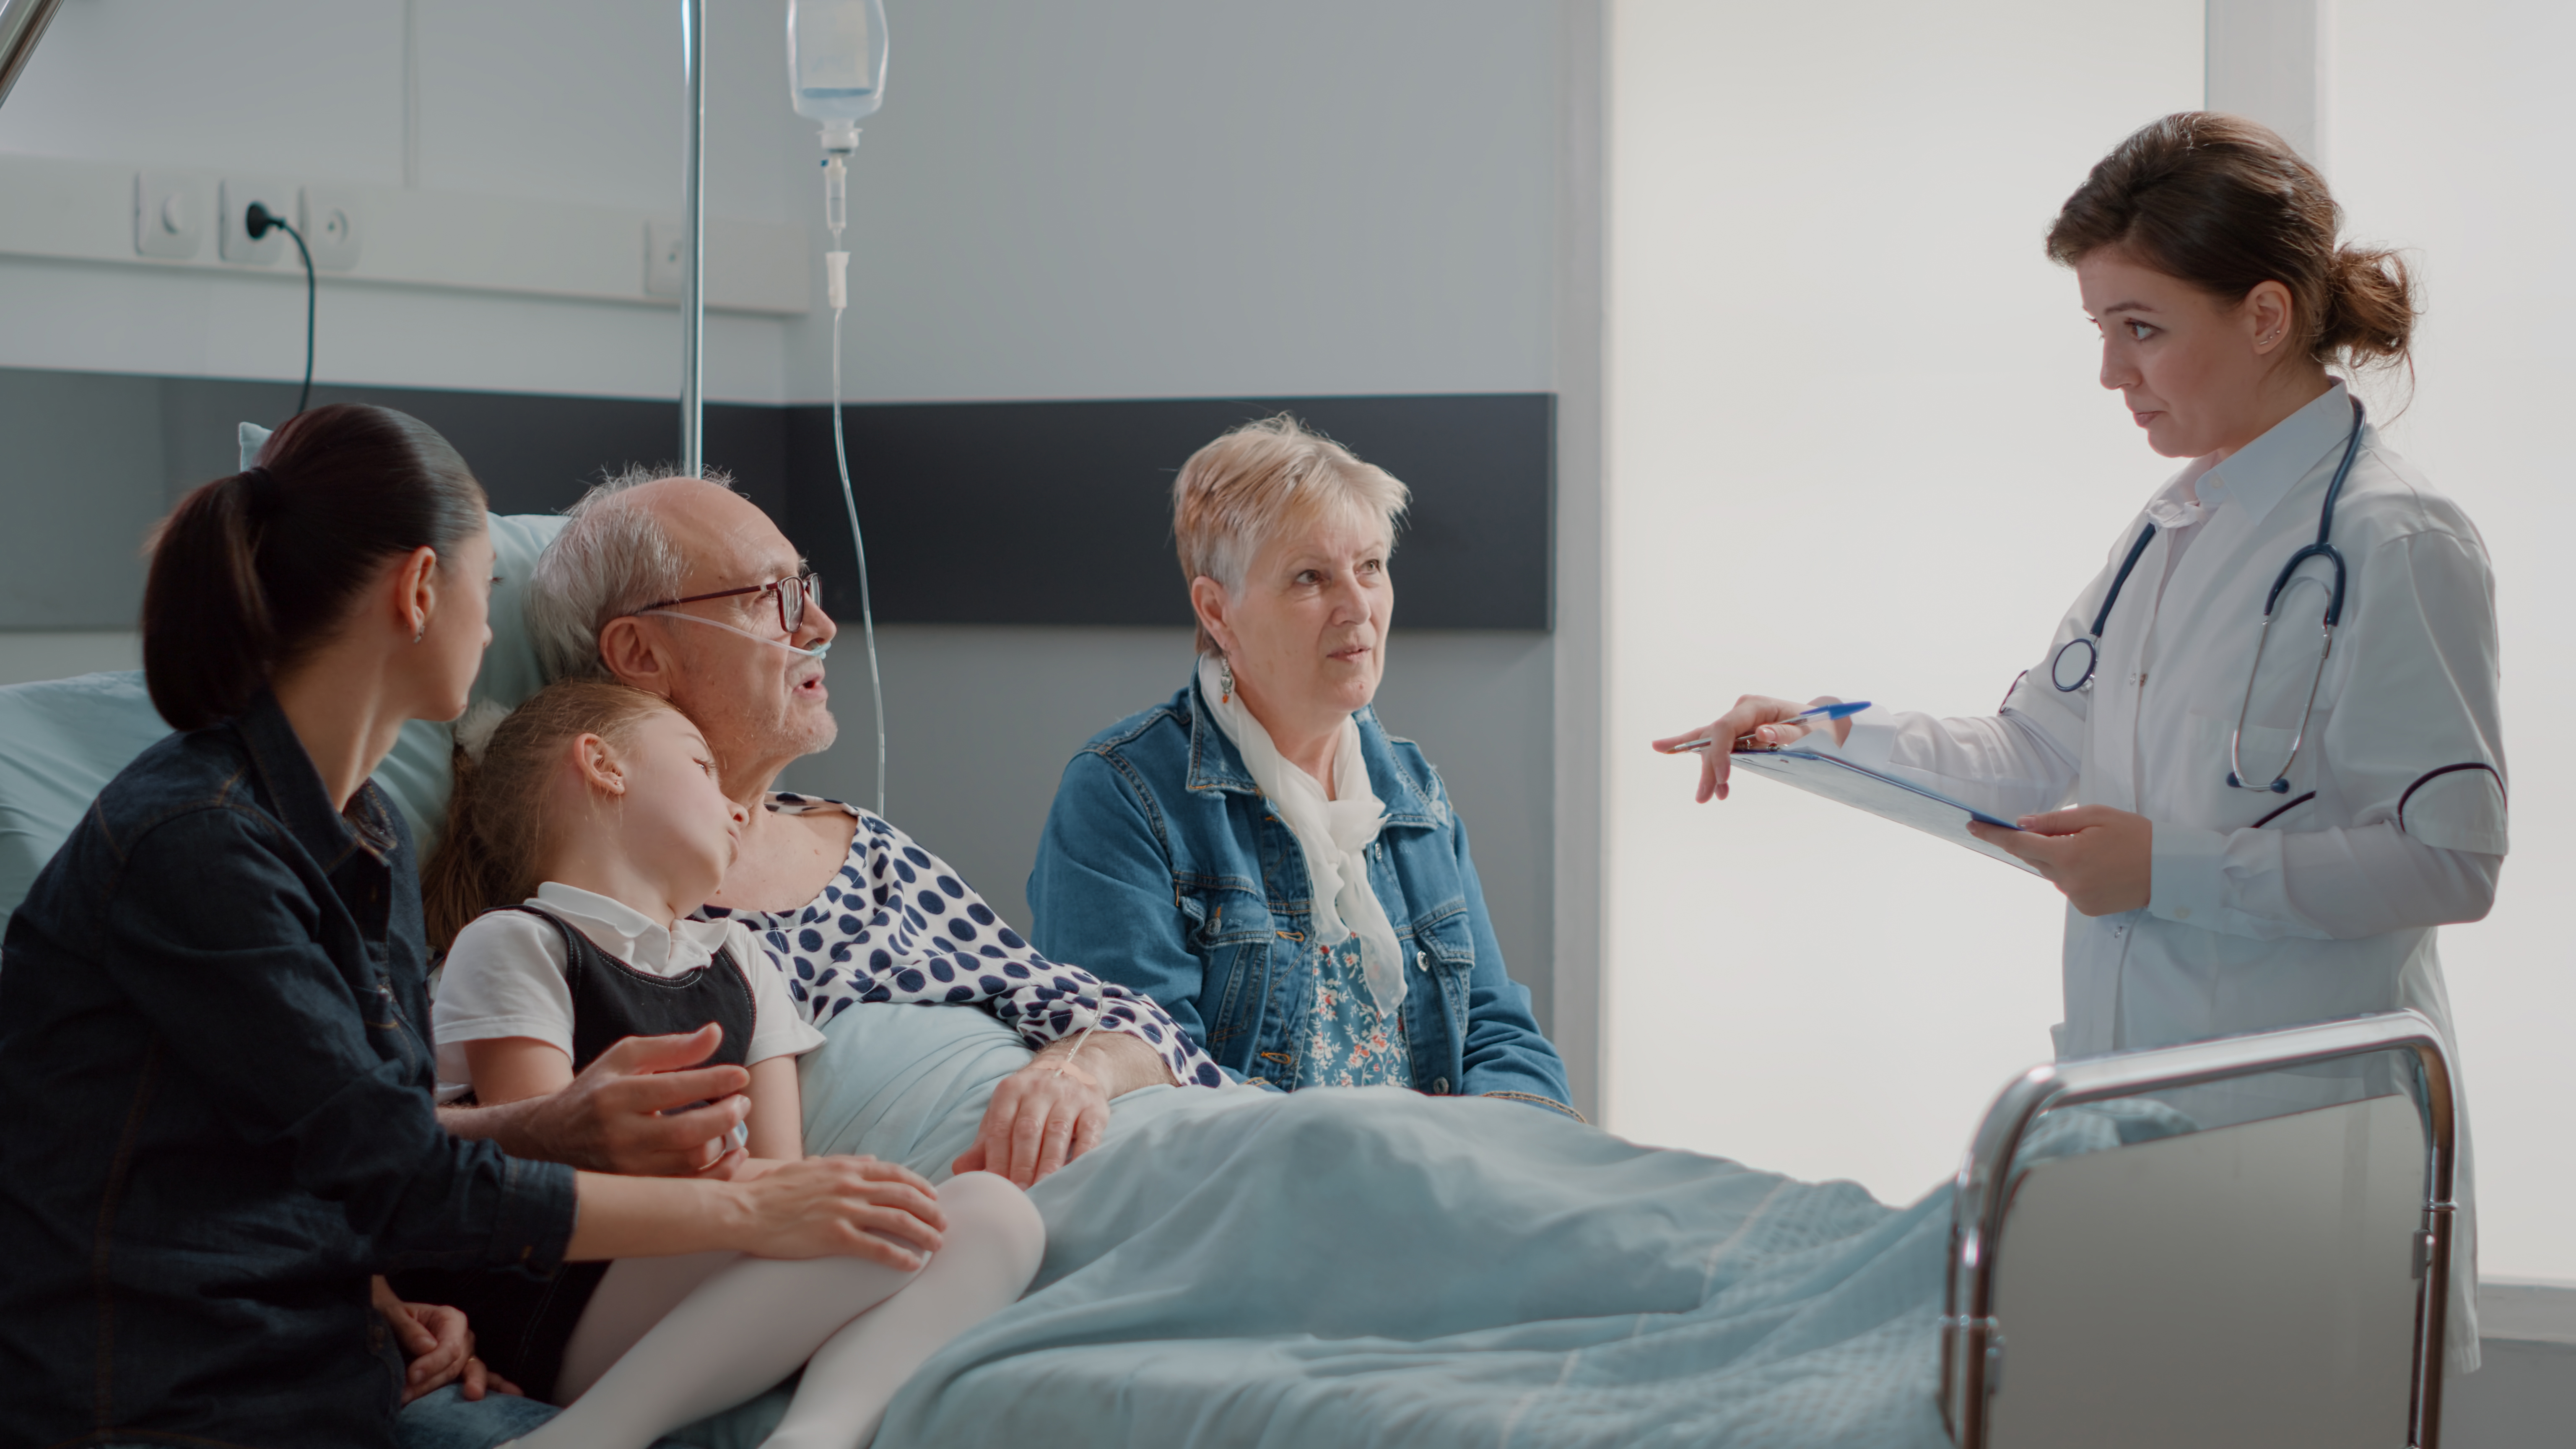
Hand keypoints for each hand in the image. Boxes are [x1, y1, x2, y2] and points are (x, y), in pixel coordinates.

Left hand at [371, 1277, 522, 1404]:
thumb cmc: (393, 1317)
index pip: (449, 1346)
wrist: (392, 1324)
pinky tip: (514, 1394)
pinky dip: (497, 1385)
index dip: (432, 1363)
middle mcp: (464, 1336)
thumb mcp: (394, 1316)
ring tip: (464, 1397)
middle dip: (432, 1382)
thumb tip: (428, 1347)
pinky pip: (485, 1376)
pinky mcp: (464, 1368)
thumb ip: (410, 1330)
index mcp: (451, 1318)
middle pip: (456, 1365)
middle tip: (405, 1395)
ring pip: (466, 1374)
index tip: (412, 1376)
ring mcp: (468, 1353)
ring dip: (456, 1390)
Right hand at [496, 1025, 753, 1174]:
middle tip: (743, 1102)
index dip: (715, 1082)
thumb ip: (672, 1047)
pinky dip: (718, 1172)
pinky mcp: (635, 1189)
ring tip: (735, 1122)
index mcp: (615, 1096)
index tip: (741, 1076)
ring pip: (690, 1162)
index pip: (674, 1089)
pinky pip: (687, 1187)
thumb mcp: (626, 1058)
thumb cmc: (596, 1091)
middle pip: (686, 1132)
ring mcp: (626, 1168)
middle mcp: (619, 1135)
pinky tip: (732, 1153)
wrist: (551, 1137)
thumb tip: (715, 1033)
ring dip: (724, 1142)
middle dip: (725, 1116)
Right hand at [736, 1156, 946, 1265]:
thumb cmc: (773, 1191)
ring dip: (924, 1233)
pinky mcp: (834, 1236)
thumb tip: (874, 1160)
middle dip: (931, 1210)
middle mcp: (850, 1185)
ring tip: (937, 1245)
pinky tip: (913, 1265)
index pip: (896, 1173)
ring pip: (899, 1220)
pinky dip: (900, 1256)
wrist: (745, 1210)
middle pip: (905, 1196)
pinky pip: (877, 1247)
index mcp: (846, 1168)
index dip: (920, 1186)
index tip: (934, 1197)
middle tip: (944, 1224)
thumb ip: (846, 1163)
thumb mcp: (811, 1166)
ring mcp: (844, 1210)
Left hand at [952, 1046, 1111, 1187]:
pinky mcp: (1094, 1108)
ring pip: (1056, 1133)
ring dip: (1048, 1164)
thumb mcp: (1004, 1113)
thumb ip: (984, 1144)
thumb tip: (960, 1170)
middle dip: (1021, 1165)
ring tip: (1042, 1189)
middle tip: (1018, 1194)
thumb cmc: (1032, 1101)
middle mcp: (1039, 1090)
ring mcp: (1069, 1097)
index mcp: (1011, 1091)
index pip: (1000, 1128)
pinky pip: (1088, 1134)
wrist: (1075, 1066)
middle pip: (1027, 1130)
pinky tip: (1072, 1176)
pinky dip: (1081, 1156)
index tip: (995, 1187)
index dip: (996, 1159)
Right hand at [1652, 695, 1851, 802]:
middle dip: (1708, 768)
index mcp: (1756, 706)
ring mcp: (1738, 721)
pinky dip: (1707, 760)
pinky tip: (1692, 768)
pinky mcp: (1738, 732)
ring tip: (1706, 797)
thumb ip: (1786, 732)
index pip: (1726, 727)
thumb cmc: (1817, 727)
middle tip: (1704, 797)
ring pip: (1711, 743)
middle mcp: (1742, 710)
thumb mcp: (1809, 732)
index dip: (1720, 752)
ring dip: (1708, 770)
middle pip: (1714, 738)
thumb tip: (1762, 732)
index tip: (1723, 777)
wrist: (1822, 723)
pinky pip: (1716, 744)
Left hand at [1968, 805, 2151, 915]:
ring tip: (2092, 848)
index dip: (1994, 835)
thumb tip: (2022, 823)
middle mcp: (2067, 881)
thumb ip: (2055, 821)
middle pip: (2035, 858)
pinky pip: (2067, 885)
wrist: (2170, 868)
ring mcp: (2077, 898)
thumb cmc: (2136, 835)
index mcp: (2068, 855)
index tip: (1973, 827)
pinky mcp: (2086, 908)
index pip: (2019, 844)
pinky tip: (2097, 866)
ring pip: (2051, 872)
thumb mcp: (2096, 816)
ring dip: (2059, 858)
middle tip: (2062, 831)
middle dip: (2037, 843)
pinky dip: (2072, 873)